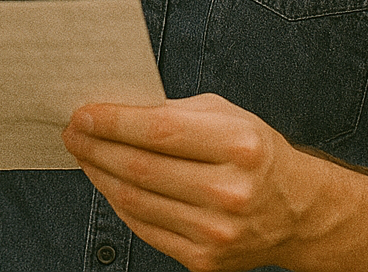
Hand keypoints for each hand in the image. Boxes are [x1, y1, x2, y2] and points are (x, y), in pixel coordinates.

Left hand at [62, 94, 367, 271]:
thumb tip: (111, 110)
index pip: (159, 131)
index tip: (82, 112)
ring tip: (83, 154)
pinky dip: (119, 202)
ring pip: (135, 200)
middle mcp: (230, 193)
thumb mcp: (225, 115)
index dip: (113, 122)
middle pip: (140, 168)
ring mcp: (217, 233)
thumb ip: (171, 111)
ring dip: (98, 174)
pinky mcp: (204, 261)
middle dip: (95, 147)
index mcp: (239, 146)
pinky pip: (144, 227)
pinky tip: (107, 182)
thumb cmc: (253, 151)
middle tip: (71, 131)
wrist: (296, 210)